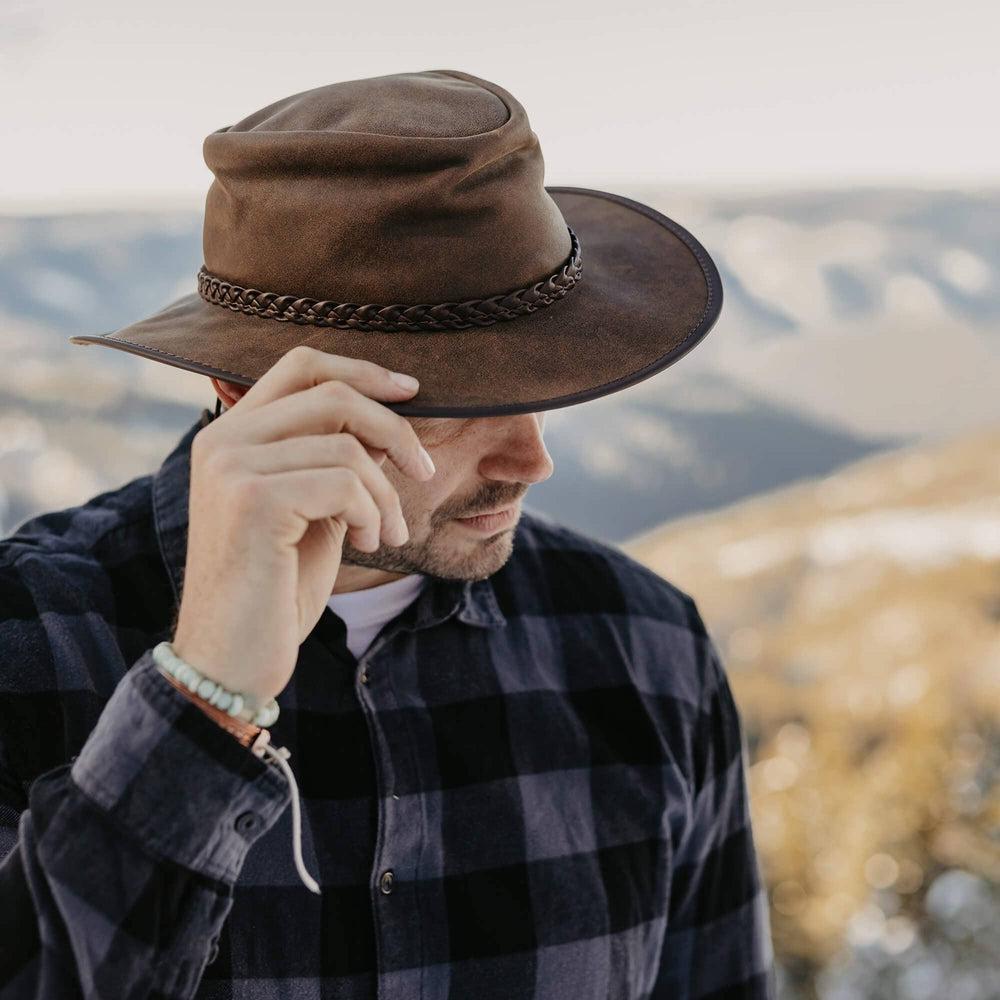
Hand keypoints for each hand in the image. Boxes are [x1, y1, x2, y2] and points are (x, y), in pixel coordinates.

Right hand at [170, 345, 434, 703]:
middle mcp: (223, 440)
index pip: (302, 365)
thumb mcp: (314, 509)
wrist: (234, 656)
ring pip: (347, 446)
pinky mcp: (252, 499)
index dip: (363, 370)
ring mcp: (232, 466)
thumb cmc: (277, 586)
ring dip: (385, 494)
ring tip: (386, 534)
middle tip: (424, 473)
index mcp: (232, 435)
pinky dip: (371, 513)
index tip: (411, 391)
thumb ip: (336, 460)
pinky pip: (344, 482)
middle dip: (395, 431)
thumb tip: (389, 423)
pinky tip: (366, 543)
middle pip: (332, 394)